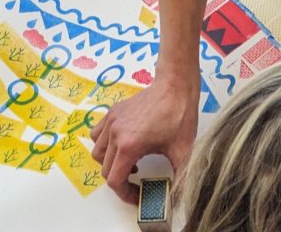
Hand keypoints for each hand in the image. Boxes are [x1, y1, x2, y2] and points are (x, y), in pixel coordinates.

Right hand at [90, 69, 199, 203]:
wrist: (176, 86)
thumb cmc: (179, 115)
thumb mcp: (182, 150)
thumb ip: (179, 177)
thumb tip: (178, 195)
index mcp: (129, 146)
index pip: (115, 181)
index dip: (126, 193)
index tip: (138, 194)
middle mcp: (115, 134)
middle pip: (105, 169)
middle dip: (120, 180)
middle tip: (137, 180)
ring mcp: (112, 121)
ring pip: (98, 152)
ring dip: (110, 162)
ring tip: (130, 161)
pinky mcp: (113, 111)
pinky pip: (97, 134)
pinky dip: (104, 143)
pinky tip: (122, 143)